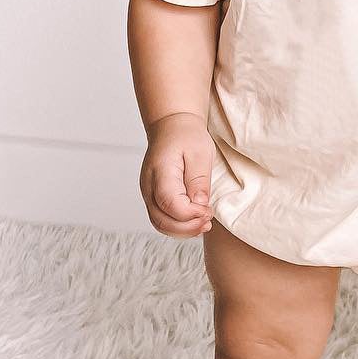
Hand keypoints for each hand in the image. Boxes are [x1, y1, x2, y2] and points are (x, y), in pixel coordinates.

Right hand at [140, 111, 215, 236]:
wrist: (172, 128)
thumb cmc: (186, 137)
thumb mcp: (200, 152)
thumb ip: (198, 179)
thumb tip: (199, 205)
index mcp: (160, 171)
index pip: (170, 203)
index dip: (190, 214)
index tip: (208, 210)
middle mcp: (148, 186)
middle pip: (162, 220)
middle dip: (187, 227)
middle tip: (209, 221)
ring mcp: (148, 194)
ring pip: (160, 224)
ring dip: (183, 231)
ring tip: (204, 224)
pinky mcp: (153, 198)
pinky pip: (162, 219)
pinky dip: (178, 226)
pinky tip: (195, 222)